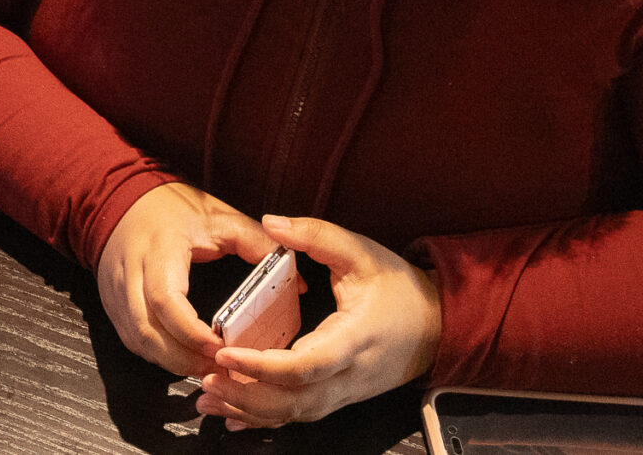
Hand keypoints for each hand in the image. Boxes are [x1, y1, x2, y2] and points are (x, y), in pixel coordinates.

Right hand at [95, 181, 274, 375]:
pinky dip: (158, 355)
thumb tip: (296, 280)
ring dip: (172, 361)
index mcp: (158, 249)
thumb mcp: (218, 217)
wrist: (120, 199)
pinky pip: (133, 340)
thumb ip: (255, 243)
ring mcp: (116, 291)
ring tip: (206, 368)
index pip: (166, 300)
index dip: (192, 332)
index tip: (221, 347)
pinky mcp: (112, 304)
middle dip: (184, 359)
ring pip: (139, 342)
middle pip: (149, 331)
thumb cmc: (169, 207)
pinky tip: (182, 358)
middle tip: (219, 368)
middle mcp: (130, 273)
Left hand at [195, 212, 442, 427]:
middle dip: (246, 395)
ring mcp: (344, 392)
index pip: (306, 365)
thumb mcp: (361, 252)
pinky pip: (299, 415)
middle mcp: (348, 375)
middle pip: (294, 400)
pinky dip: (263, 419)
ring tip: (207, 397)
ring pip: (293, 414)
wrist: (437, 325)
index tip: (227, 352)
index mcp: (353, 339)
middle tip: (205, 380)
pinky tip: (232, 416)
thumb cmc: (401, 291)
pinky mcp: (338, 397)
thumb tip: (272, 223)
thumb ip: (315, 236)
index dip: (264, 366)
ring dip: (249, 410)